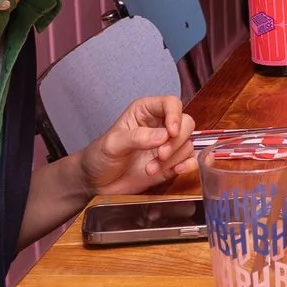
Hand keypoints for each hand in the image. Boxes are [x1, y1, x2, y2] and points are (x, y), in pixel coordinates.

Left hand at [76, 94, 194, 195]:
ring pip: (188, 144)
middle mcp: (160, 126)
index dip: (175, 116)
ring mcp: (167, 146)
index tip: (170, 132)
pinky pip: (190, 160)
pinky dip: (188, 165)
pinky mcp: (171, 164)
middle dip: (176, 141)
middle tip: (161, 155)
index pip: (171, 103)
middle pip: (186, 123)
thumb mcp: (113, 144)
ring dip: (173, 158)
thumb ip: (137, 137)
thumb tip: (163, 136)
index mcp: (145, 112)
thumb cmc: (100, 157)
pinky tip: (176, 171)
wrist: (97, 183)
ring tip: (151, 169)